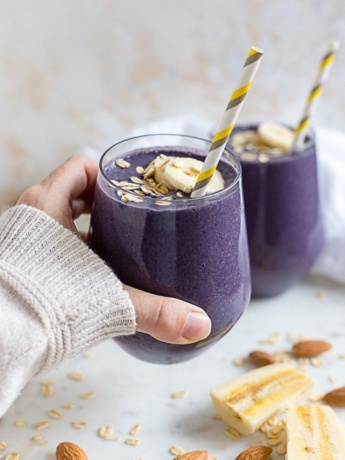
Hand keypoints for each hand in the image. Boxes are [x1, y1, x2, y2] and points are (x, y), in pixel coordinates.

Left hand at [17, 157, 211, 343]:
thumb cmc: (39, 308)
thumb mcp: (107, 302)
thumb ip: (156, 312)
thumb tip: (199, 324)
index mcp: (47, 206)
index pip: (79, 167)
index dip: (106, 175)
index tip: (128, 191)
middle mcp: (29, 216)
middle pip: (70, 192)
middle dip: (100, 205)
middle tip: (128, 220)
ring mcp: (20, 239)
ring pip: (57, 219)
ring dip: (83, 228)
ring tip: (112, 245)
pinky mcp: (18, 263)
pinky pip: (47, 244)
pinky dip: (68, 250)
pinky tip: (87, 272)